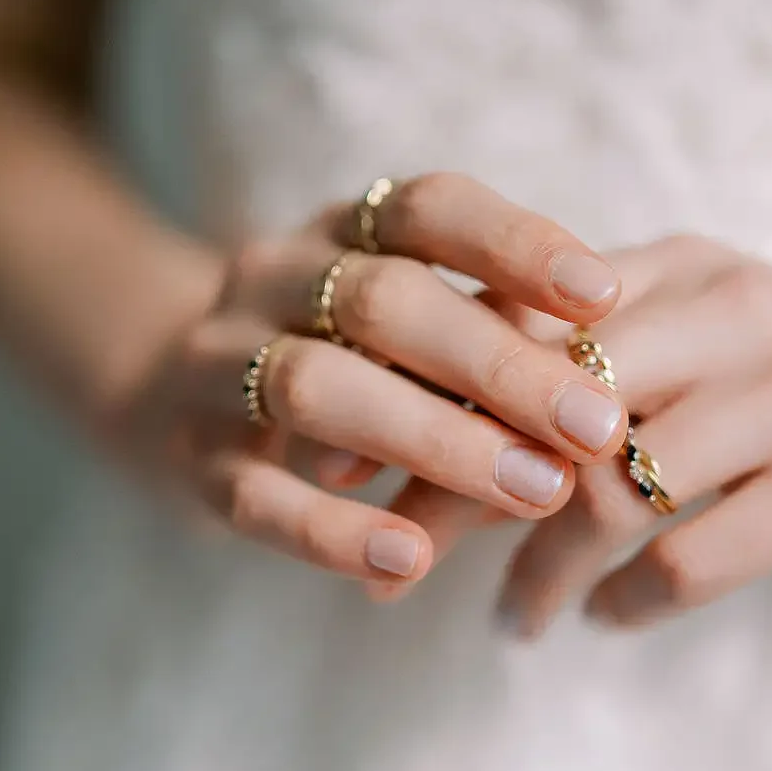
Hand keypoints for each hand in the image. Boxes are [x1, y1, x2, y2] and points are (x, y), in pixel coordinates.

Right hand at [111, 174, 626, 584]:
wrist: (162, 393)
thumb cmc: (339, 358)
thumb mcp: (403, 326)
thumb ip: (484, 339)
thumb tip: (609, 397)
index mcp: (340, 230)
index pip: (428, 208)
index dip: (516, 245)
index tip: (607, 296)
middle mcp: (272, 277)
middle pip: (384, 302)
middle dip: (499, 367)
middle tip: (597, 429)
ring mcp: (218, 363)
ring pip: (318, 388)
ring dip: (435, 441)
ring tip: (535, 493)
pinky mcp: (190, 457)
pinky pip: (255, 495)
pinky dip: (333, 530)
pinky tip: (408, 562)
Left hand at [393, 235, 771, 629]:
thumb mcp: (702, 324)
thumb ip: (589, 350)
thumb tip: (436, 415)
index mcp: (675, 269)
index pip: (509, 331)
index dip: (412, 403)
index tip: (337, 467)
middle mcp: (726, 317)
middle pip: (541, 412)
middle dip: (448, 494)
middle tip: (392, 561)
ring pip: (610, 494)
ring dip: (539, 573)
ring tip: (512, 618)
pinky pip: (691, 562)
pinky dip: (631, 602)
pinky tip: (610, 616)